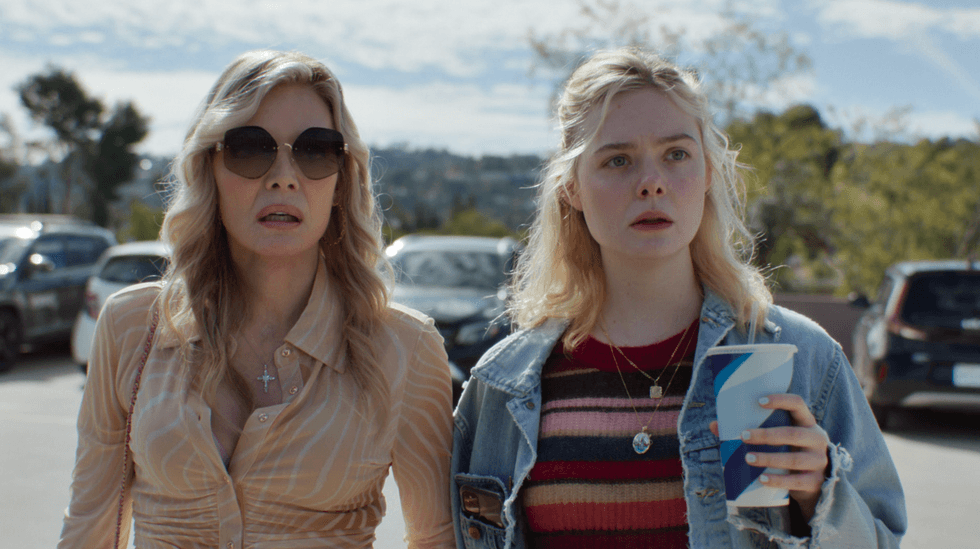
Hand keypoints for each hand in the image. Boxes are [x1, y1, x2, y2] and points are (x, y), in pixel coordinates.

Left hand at [709, 393, 828, 520]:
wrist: (814, 481)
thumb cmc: (789, 450)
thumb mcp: (778, 438)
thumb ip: (750, 430)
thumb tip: (714, 425)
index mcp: (806, 422)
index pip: (798, 404)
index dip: (781, 400)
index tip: (759, 401)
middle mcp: (817, 440)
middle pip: (794, 434)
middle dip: (767, 435)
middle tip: (743, 436)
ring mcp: (818, 462)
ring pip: (794, 459)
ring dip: (769, 458)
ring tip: (747, 458)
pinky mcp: (814, 482)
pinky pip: (796, 481)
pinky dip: (778, 481)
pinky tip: (762, 479)